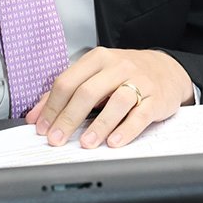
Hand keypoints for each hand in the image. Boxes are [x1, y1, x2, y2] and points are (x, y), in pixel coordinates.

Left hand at [25, 47, 193, 148]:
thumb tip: (35, 116)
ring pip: (116, 102)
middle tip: (56, 139)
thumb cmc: (125, 75)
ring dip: (98, 126)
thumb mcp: (95, 75)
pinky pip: (140, 115)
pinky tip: (114, 142)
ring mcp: (139, 81)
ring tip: (85, 144)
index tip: (42, 127)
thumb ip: (65, 93)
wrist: (167, 70)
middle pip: (87, 92)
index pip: (68, 82)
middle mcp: (118, 66)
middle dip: (68, 118)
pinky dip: (126, 130)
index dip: (52, 107)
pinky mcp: (156, 98)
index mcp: (98, 58)